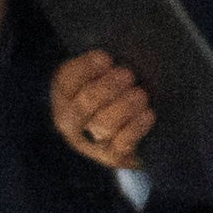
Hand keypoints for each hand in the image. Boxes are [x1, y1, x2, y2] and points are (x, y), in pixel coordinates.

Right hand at [49, 50, 156, 171]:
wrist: (128, 138)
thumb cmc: (116, 96)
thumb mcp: (103, 77)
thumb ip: (105, 67)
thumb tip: (118, 55)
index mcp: (64, 94)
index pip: (66, 80)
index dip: (85, 68)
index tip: (106, 58)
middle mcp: (70, 120)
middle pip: (83, 104)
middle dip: (106, 88)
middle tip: (128, 75)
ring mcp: (89, 142)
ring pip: (102, 124)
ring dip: (123, 107)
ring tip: (140, 95)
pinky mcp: (110, 157)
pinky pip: (121, 144)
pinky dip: (135, 128)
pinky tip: (148, 114)